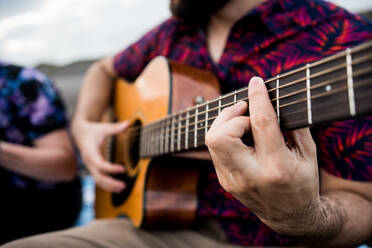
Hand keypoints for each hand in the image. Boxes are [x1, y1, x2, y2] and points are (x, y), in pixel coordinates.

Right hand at [73, 120, 128, 192]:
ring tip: (122, 188)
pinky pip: (98, 179)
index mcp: (90, 152)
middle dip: (110, 182)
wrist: (80, 133)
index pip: (100, 164)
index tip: (122, 169)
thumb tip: (128, 123)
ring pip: (98, 180)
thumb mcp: (104, 127)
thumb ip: (116, 127)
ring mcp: (90, 166)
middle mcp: (89, 162)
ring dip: (109, 186)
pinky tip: (116, 188)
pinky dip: (106, 185)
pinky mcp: (92, 169)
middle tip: (123, 185)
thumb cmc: (93, 130)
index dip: (110, 168)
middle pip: (98, 176)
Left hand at [205, 77, 319, 234]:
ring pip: (212, 141)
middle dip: (231, 115)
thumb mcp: (308, 154)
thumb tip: (276, 98)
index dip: (258, 98)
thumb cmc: (302, 182)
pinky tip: (239, 135)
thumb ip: (294, 126)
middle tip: (246, 110)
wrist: (289, 217)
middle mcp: (250, 176)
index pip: (261, 124)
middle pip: (220, 136)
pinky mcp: (224, 181)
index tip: (256, 81)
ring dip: (225, 123)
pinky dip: (225, 136)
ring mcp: (233, 181)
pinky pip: (215, 150)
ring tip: (243, 121)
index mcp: (277, 168)